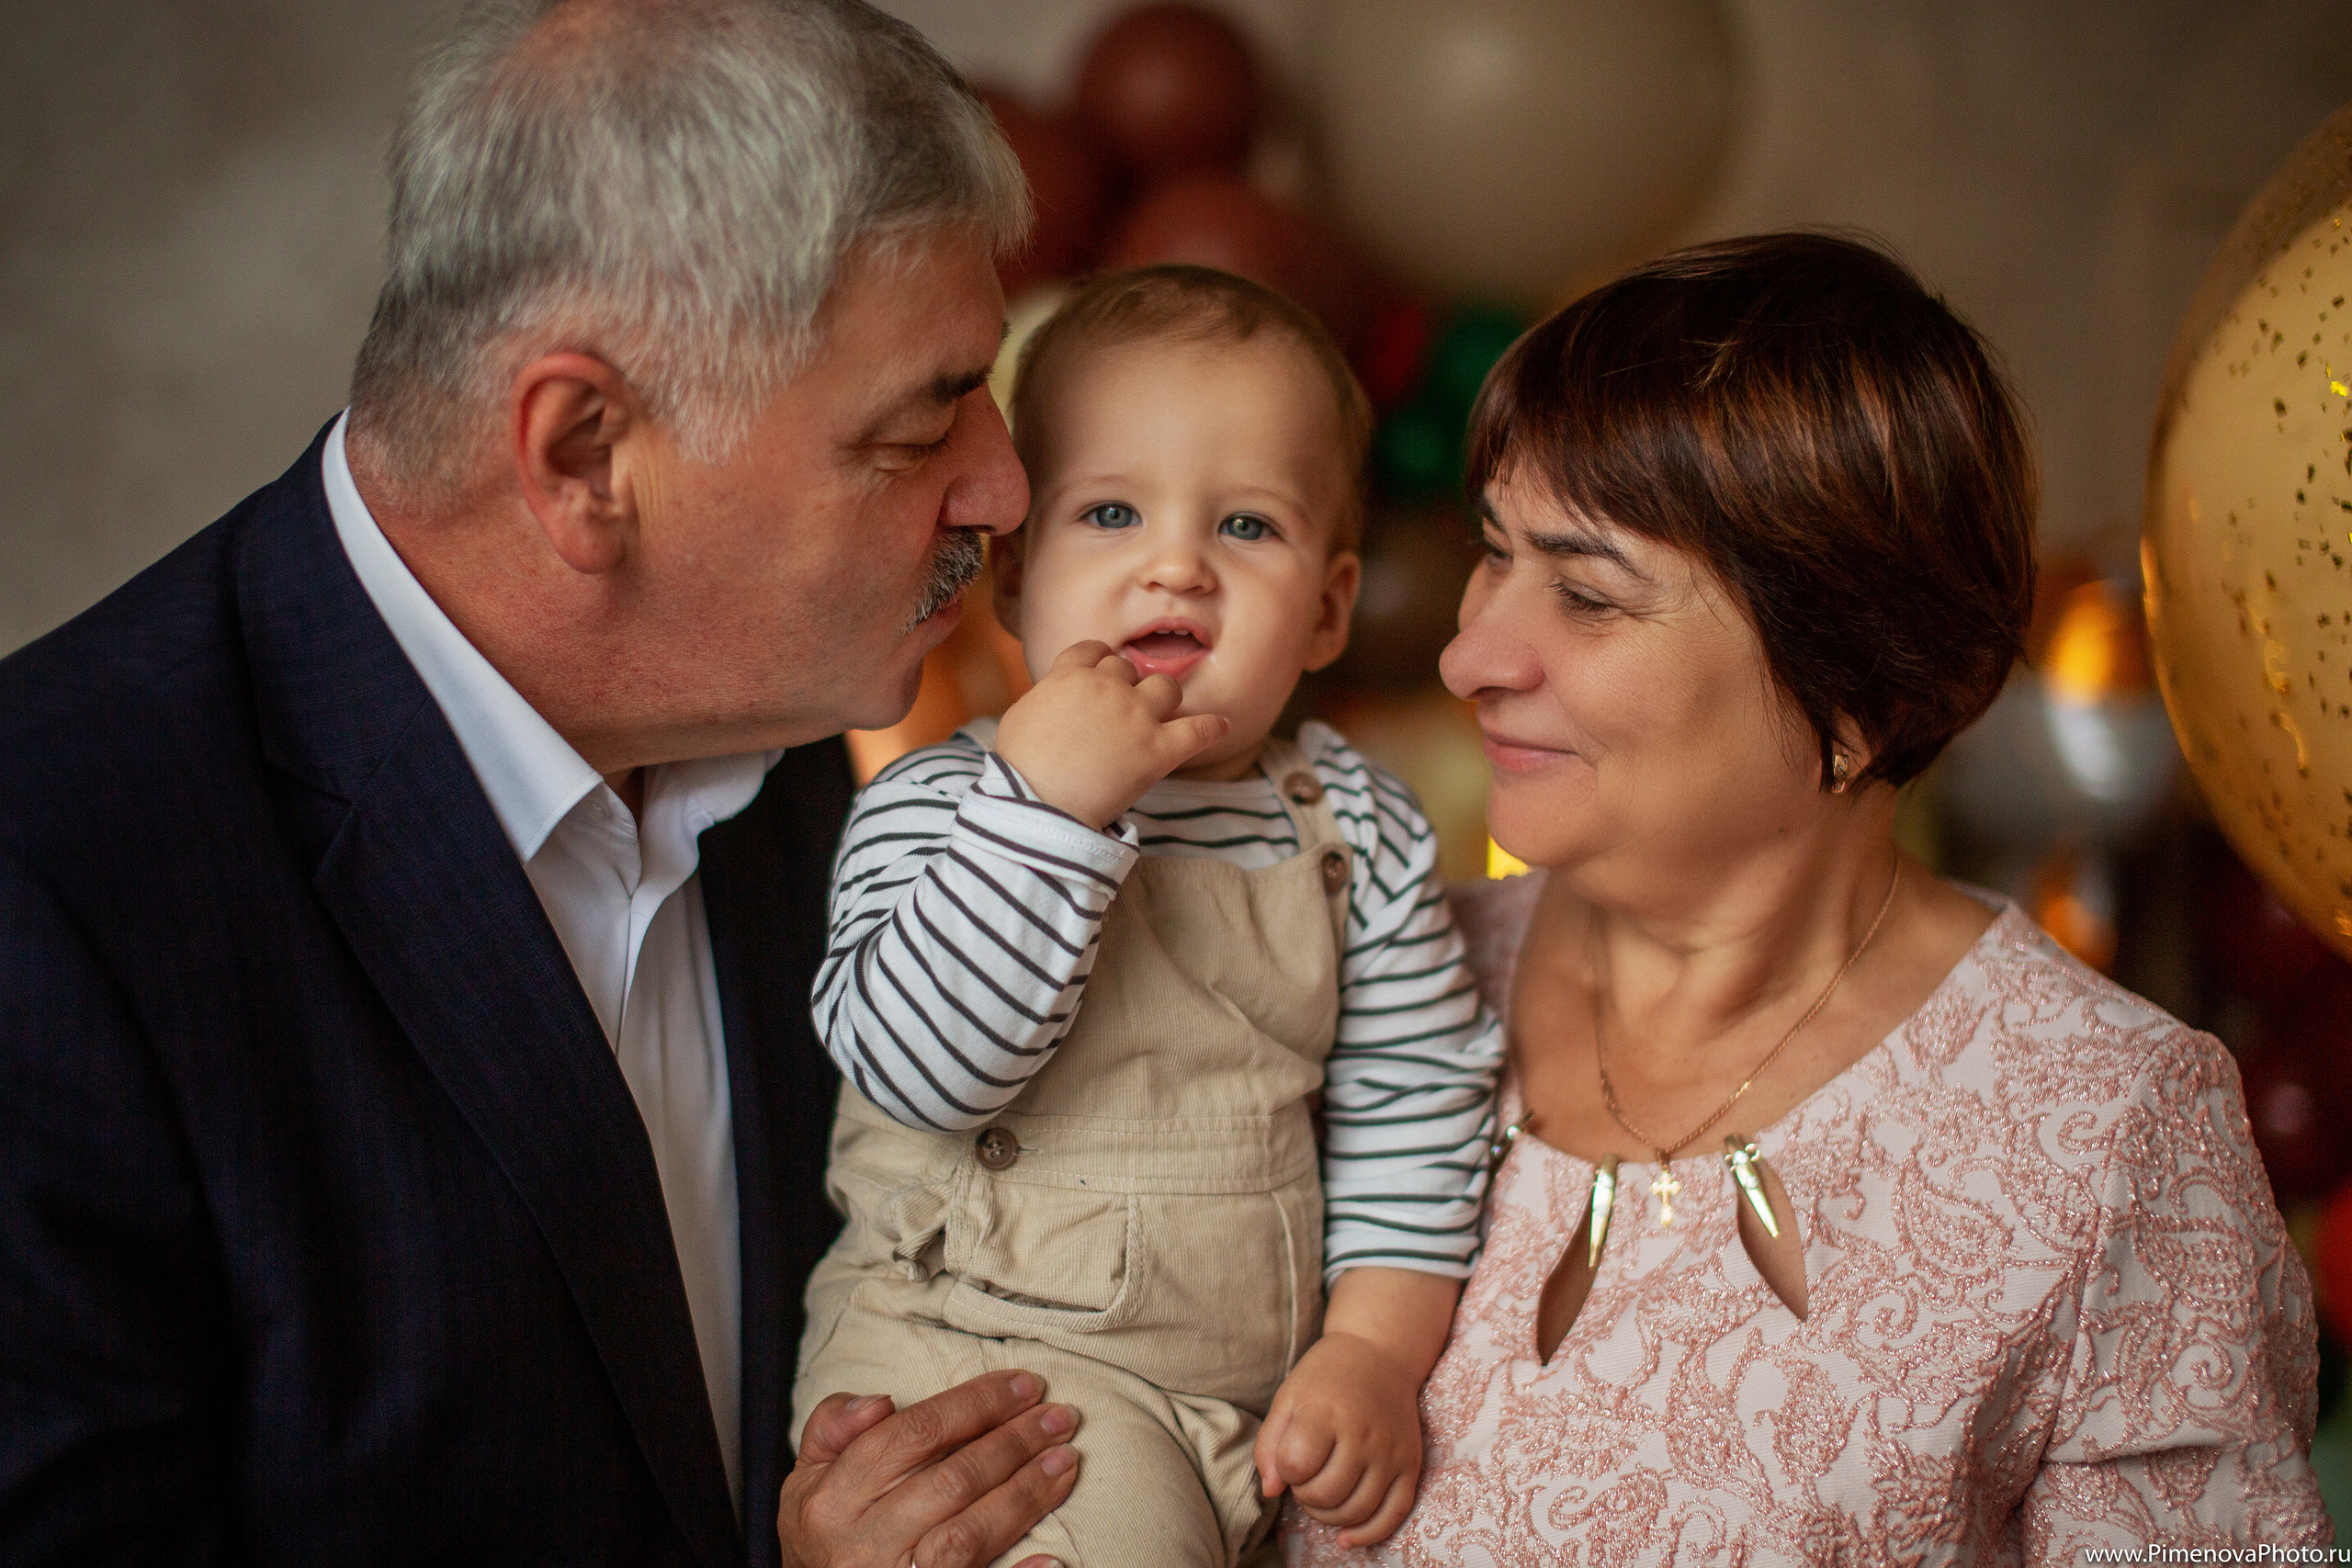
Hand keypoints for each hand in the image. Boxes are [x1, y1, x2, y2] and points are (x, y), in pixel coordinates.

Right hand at [779, 1369, 1079, 1567]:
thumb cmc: (822, 1532)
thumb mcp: (806, 1478)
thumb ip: (832, 1429)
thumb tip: (881, 1401)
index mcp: (833, 1499)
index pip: (912, 1435)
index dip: (973, 1404)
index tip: (1023, 1384)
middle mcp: (862, 1543)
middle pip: (951, 1481)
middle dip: (1013, 1443)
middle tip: (1060, 1417)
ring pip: (969, 1535)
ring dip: (1025, 1495)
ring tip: (1067, 1461)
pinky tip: (1052, 1559)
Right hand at [993, 641, 1228, 828]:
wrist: (1039, 803)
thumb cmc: (1020, 767)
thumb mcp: (1020, 717)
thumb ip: (1046, 697)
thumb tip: (1055, 698)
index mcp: (1070, 676)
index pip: (1094, 650)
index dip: (1101, 659)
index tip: (1104, 669)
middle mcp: (1108, 686)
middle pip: (1128, 669)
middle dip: (1126, 685)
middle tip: (1121, 709)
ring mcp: (1137, 716)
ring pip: (1166, 688)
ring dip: (1163, 699)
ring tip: (1161, 714)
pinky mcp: (1160, 749)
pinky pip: (1199, 730)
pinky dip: (1213, 727)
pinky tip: (1222, 726)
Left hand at [1253, 1332, 1424, 1547]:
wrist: (1380, 1353)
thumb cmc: (1326, 1376)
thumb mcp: (1288, 1396)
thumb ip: (1270, 1443)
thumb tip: (1271, 1490)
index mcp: (1326, 1412)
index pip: (1296, 1464)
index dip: (1285, 1469)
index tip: (1289, 1456)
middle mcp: (1363, 1434)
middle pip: (1326, 1494)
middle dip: (1306, 1496)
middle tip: (1306, 1476)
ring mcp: (1390, 1452)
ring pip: (1356, 1511)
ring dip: (1329, 1515)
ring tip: (1323, 1495)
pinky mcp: (1410, 1465)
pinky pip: (1393, 1515)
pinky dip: (1368, 1535)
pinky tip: (1346, 1538)